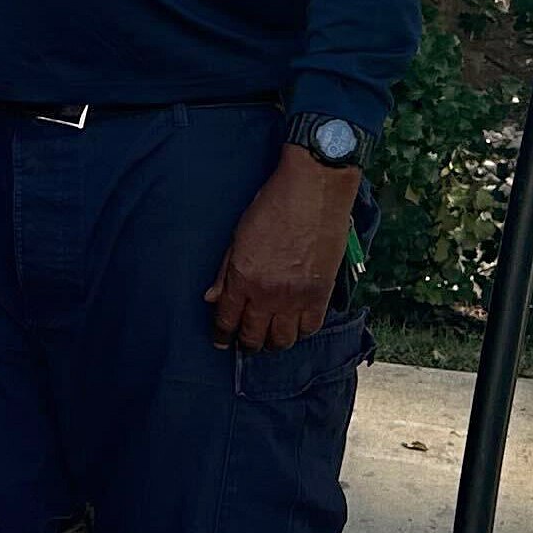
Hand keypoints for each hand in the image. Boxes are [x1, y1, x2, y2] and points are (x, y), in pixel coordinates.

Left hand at [206, 147, 365, 351]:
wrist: (313, 189)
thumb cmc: (272, 205)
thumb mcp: (238, 235)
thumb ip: (225, 271)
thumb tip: (211, 298)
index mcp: (242, 278)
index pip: (227, 320)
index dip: (222, 335)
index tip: (221, 341)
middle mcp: (267, 294)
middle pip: (254, 336)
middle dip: (247, 343)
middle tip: (247, 342)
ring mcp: (295, 297)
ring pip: (283, 339)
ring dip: (274, 342)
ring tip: (272, 337)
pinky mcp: (321, 294)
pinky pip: (311, 328)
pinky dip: (302, 331)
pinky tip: (296, 324)